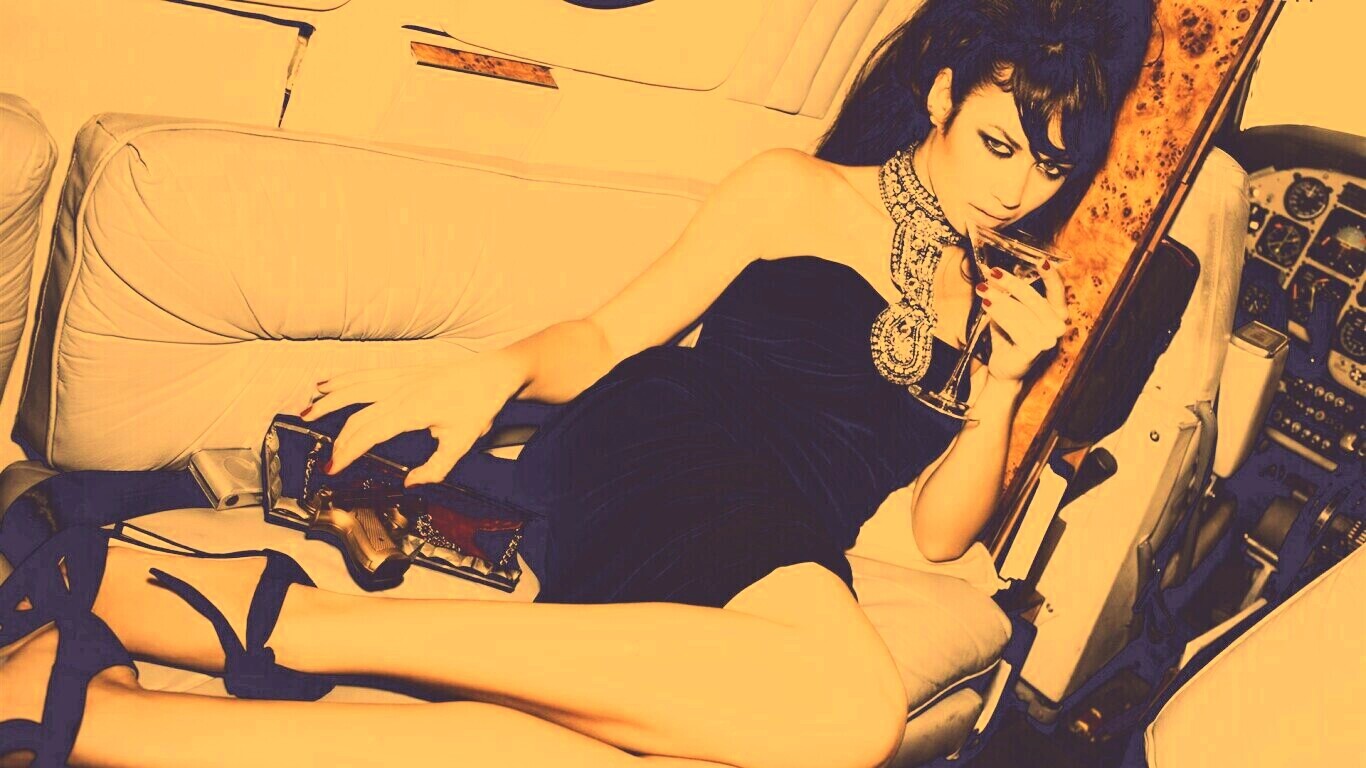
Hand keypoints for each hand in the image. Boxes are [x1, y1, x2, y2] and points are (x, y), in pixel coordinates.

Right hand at [301, 350, 525, 485]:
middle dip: (337, 437)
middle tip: (325, 459)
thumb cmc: (481, 405)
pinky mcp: (404, 371)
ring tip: (306, 413)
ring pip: (356, 387)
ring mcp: (402, 377)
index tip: (334, 468)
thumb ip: (437, 467)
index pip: (371, 431)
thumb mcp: (464, 442)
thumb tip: (411, 483)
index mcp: (415, 408)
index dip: (349, 450)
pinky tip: (327, 384)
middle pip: (358, 413)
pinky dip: (344, 379)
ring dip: (329, 400)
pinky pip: (367, 374)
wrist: (496, 373)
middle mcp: (403, 389)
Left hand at [975, 262, 1068, 381]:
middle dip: (1012, 284)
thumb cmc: (1008, 336)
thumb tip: (991, 271)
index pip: (1057, 291)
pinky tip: (987, 305)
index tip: (1040, 260)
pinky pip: (1014, 326)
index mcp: (1056, 313)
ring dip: (1000, 299)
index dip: (1050, 276)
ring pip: (1022, 312)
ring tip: (982, 289)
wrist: (1004, 367)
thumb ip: (1007, 293)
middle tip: (993, 273)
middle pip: (1035, 299)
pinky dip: (999, 314)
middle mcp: (1057, 326)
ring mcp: (1047, 339)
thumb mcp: (1009, 310)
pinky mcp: (1033, 349)